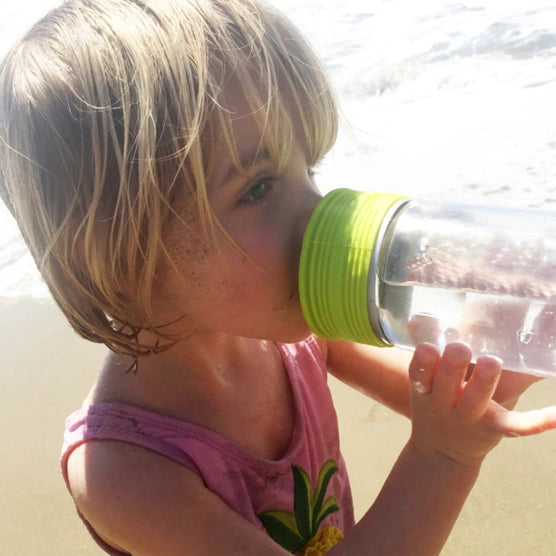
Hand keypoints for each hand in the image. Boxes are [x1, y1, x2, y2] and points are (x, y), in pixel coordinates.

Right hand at [408, 342, 555, 466]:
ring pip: (477, 400)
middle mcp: (445, 403)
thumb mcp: (421, 382)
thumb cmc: (434, 401)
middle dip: (453, 367)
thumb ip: (424, 354)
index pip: (419, 374)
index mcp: (425, 388)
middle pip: (447, 385)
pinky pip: (520, 425)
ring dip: (484, 382)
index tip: (429, 348)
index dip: (424, 362)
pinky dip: (540, 420)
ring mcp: (471, 417)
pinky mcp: (497, 427)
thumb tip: (415, 317)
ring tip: (492, 362)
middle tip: (460, 348)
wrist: (443, 449)